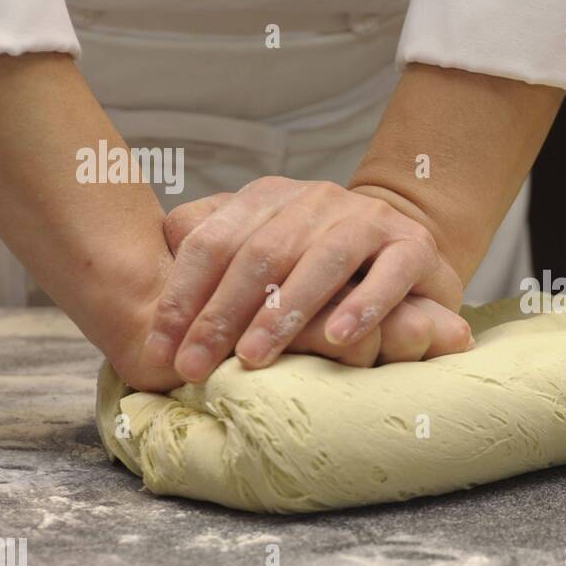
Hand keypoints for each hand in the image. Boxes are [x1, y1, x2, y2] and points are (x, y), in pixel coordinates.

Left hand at [143, 176, 470, 382]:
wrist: (407, 247)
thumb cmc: (318, 265)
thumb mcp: (263, 249)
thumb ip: (212, 249)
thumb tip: (150, 275)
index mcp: (269, 198)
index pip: (213, 242)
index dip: (182, 296)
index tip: (160, 351)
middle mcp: (317, 199)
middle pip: (261, 253)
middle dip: (222, 314)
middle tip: (196, 367)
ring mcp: (369, 220)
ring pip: (323, 260)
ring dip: (285, 312)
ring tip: (255, 357)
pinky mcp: (414, 246)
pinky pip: (389, 274)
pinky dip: (364, 305)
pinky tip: (338, 338)